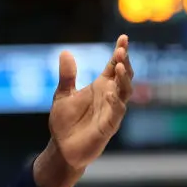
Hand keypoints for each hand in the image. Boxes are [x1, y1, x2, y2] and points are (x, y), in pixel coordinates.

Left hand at [48, 35, 133, 169]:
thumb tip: (65, 51)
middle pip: (123, 76)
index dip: (120, 52)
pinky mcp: (109, 126)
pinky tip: (109, 92)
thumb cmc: (65, 122)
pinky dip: (115, 102)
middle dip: (124, 62)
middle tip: (121, 50)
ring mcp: (111, 110)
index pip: (113, 66)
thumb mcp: (63, 94)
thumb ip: (67, 75)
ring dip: (123, 79)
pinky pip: (117, 112)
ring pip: (125, 92)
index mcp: (100, 87)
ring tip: (119, 65)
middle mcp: (109, 96)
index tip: (123, 38)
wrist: (62, 148)